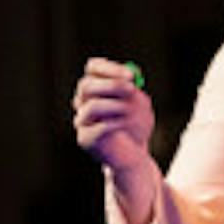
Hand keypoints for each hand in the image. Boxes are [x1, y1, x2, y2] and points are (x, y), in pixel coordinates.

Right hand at [73, 57, 155, 175]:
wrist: (134, 155)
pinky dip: (117, 125)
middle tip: (131, 89)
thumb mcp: (141, 105)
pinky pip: (98, 127)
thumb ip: (134, 94)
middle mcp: (84, 101)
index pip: (93, 68)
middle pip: (86, 85)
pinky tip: (127, 131)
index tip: (131, 76)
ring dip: (116, 107)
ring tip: (132, 115)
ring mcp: (82, 120)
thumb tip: (128, 83)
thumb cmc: (137, 126)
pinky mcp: (85, 138)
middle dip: (111, 85)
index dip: (110, 69)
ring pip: (91, 106)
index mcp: (97, 86)